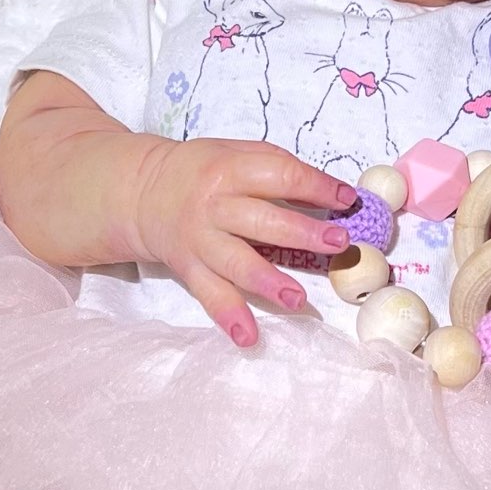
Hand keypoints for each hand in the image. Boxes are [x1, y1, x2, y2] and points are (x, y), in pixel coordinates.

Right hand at [127, 137, 358, 345]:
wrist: (143, 192)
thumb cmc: (201, 171)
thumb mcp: (235, 153)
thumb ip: (276, 168)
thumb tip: (328, 192)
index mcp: (230, 170)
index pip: (280, 175)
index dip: (316, 186)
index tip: (347, 199)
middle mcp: (214, 207)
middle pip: (262, 222)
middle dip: (303, 233)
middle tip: (338, 243)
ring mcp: (201, 241)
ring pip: (237, 263)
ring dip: (268, 283)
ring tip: (299, 299)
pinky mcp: (190, 269)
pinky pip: (210, 295)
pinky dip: (229, 317)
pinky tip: (248, 336)